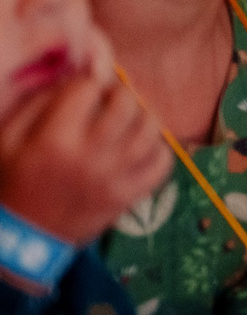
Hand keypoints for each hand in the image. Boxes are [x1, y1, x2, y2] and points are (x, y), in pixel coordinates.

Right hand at [0, 72, 170, 254]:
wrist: (24, 237)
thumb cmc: (12, 181)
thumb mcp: (7, 138)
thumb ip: (37, 103)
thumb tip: (75, 77)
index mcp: (54, 140)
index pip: (88, 89)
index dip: (87, 84)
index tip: (85, 91)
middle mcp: (90, 157)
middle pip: (125, 104)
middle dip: (119, 93)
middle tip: (111, 98)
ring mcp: (115, 178)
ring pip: (150, 129)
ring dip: (143, 114)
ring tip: (130, 117)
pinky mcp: (130, 197)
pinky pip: (162, 163)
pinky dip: (158, 147)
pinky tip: (141, 144)